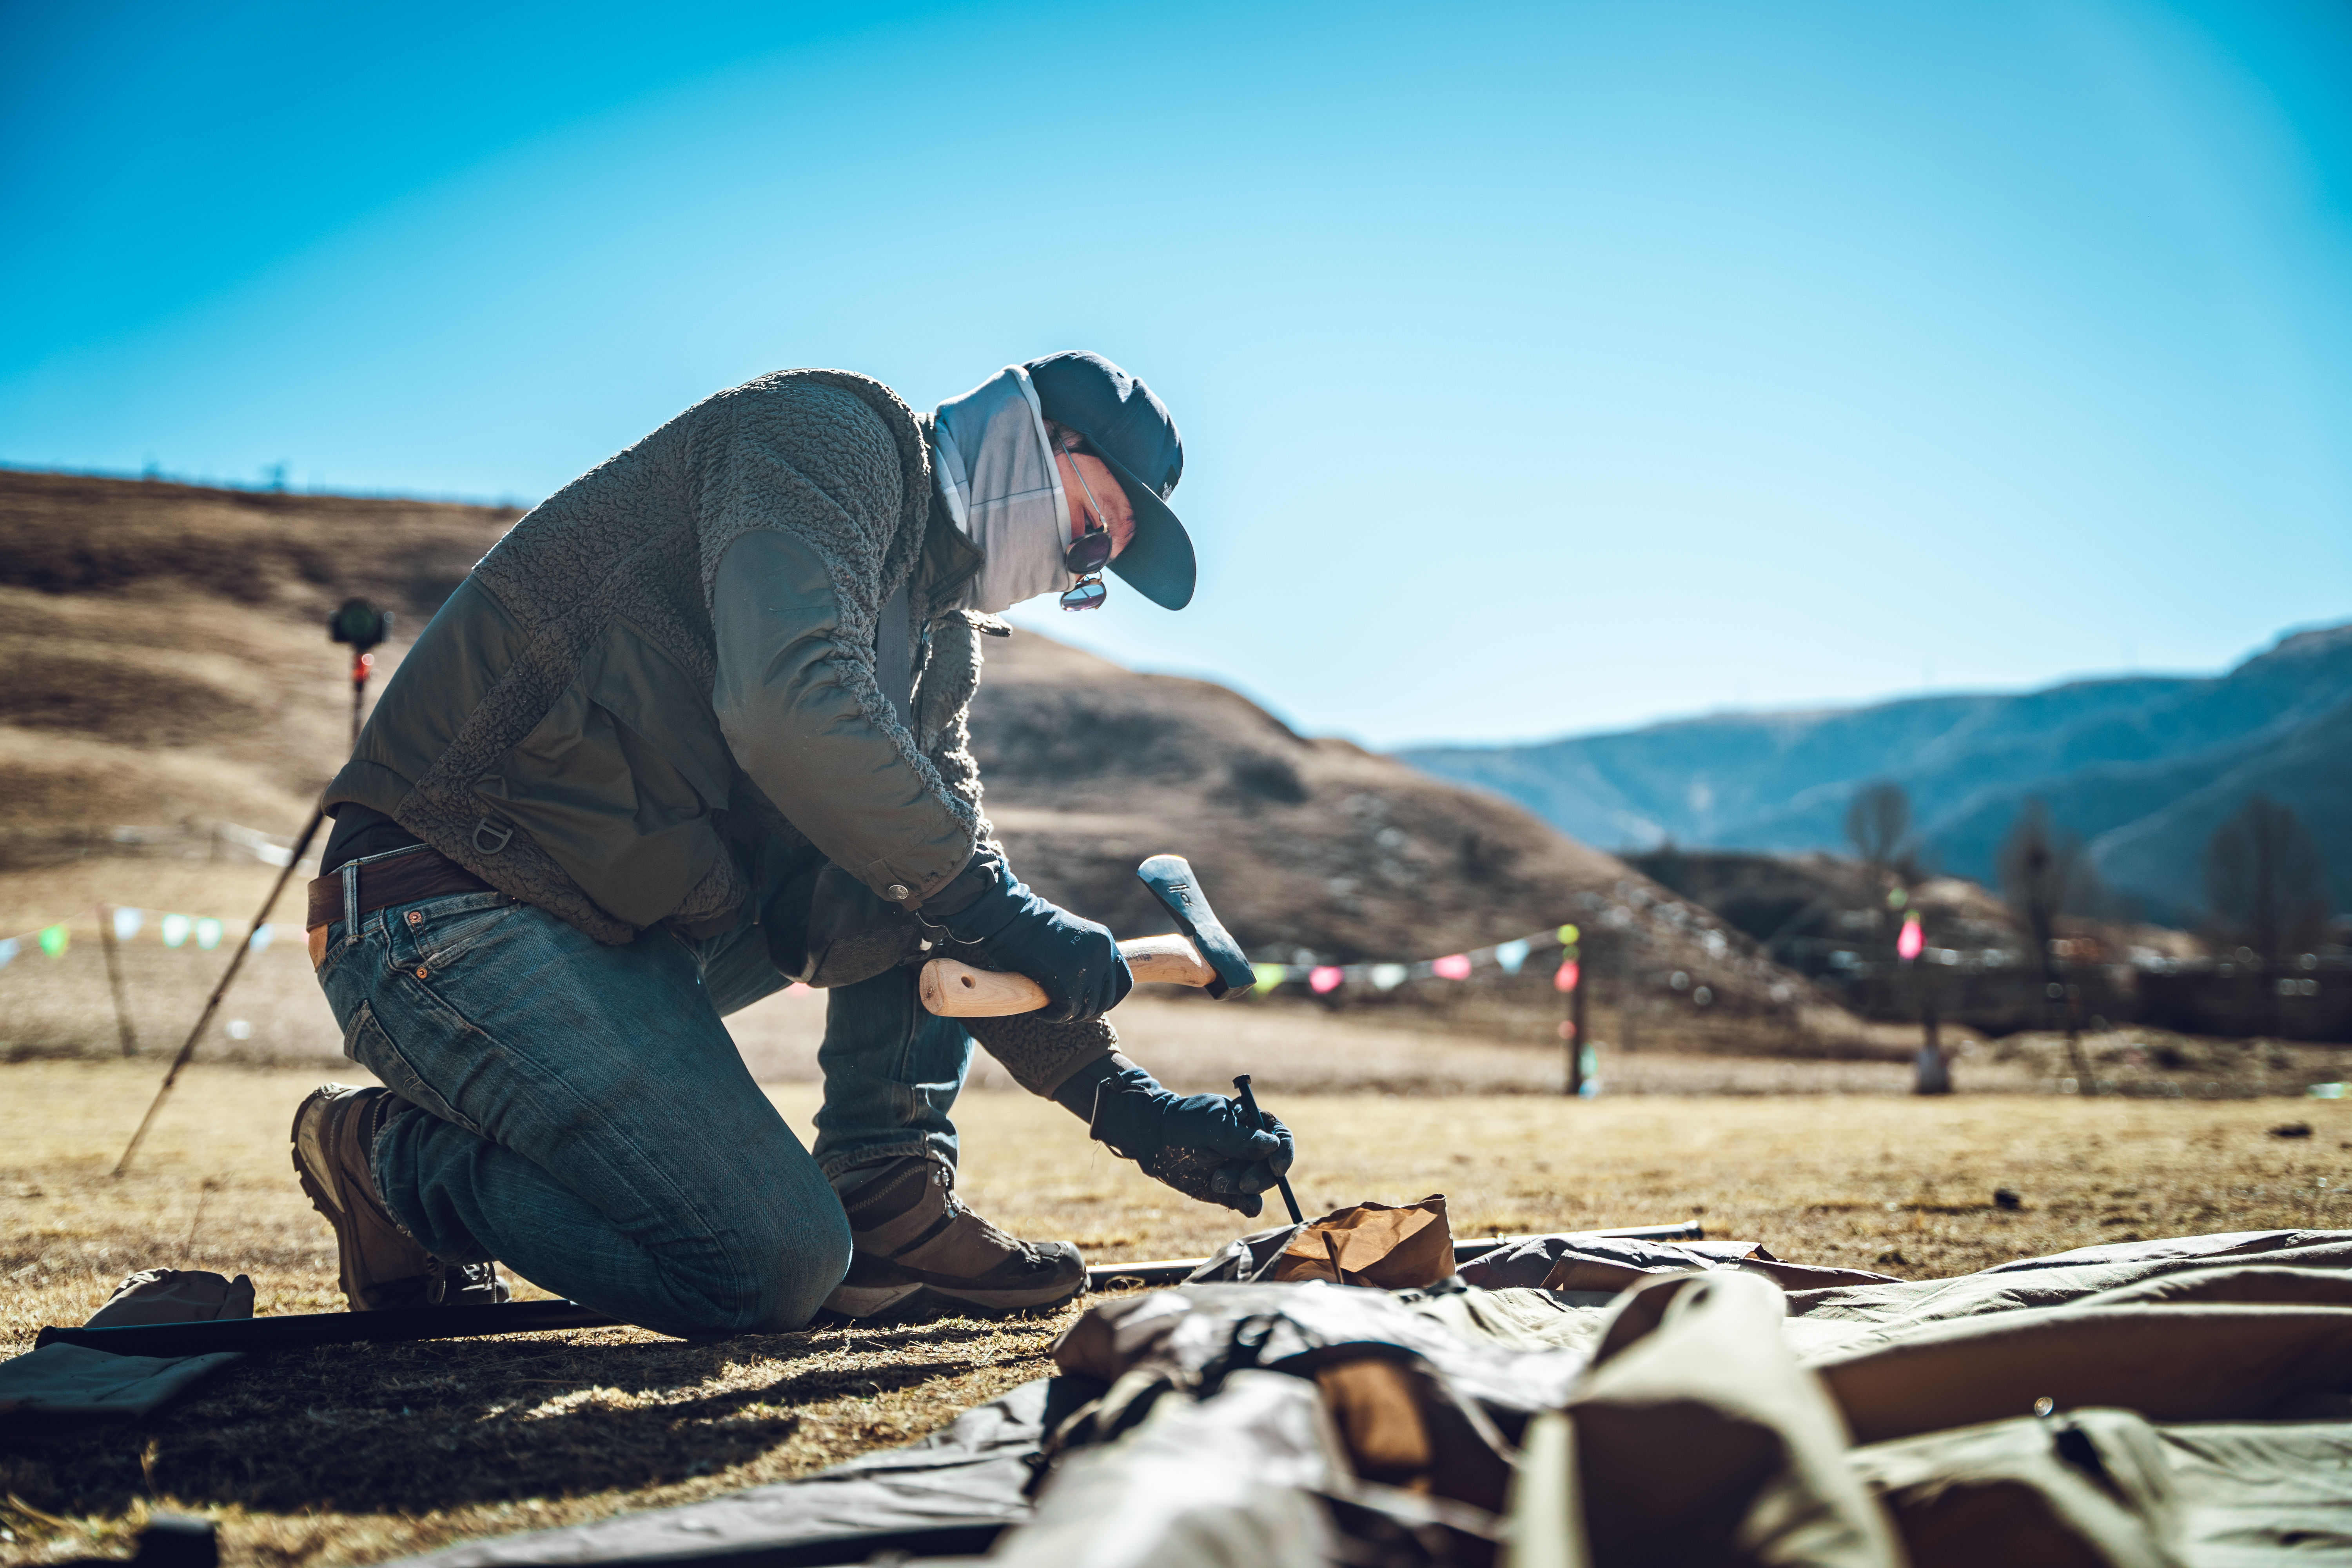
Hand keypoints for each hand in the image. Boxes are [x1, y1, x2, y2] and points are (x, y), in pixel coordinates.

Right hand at [930, 855, 1130, 1022]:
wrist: (1010, 917)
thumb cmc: (1031, 927)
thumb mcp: (1070, 939)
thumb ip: (1085, 958)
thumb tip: (1089, 991)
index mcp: (1105, 942)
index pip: (1123, 982)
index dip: (1109, 999)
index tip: (1091, 1004)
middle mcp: (1103, 954)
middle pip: (1107, 1000)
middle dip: (1087, 1011)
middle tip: (1064, 1010)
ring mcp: (1088, 968)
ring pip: (1087, 1009)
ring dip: (1068, 1014)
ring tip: (1048, 1008)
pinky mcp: (1068, 981)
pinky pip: (1066, 1012)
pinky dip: (1053, 1016)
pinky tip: (1040, 1009)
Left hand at [1069, 1061, 1295, 1215]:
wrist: (1154, 1140)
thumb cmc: (1183, 1123)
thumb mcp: (1212, 1125)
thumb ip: (1242, 1138)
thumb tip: (1273, 1144)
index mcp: (1252, 1123)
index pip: (1281, 1137)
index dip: (1284, 1153)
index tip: (1276, 1167)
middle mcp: (1251, 1148)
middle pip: (1274, 1167)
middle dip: (1260, 1176)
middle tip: (1241, 1183)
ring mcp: (1241, 1169)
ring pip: (1260, 1187)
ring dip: (1244, 1189)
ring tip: (1215, 1181)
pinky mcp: (1230, 1191)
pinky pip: (1249, 1204)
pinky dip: (1248, 1206)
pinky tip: (1236, 1202)